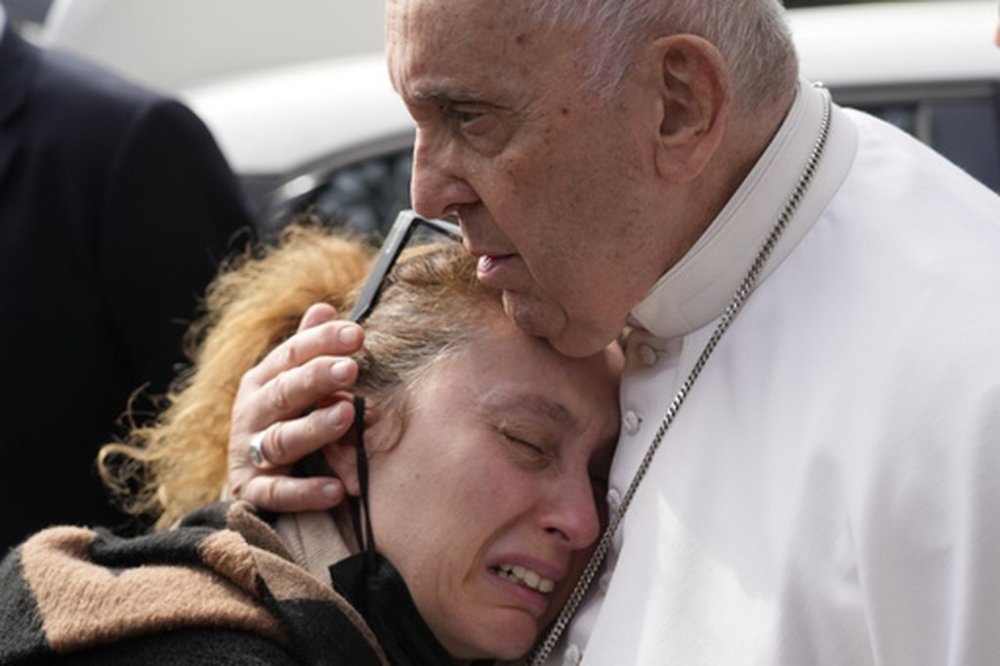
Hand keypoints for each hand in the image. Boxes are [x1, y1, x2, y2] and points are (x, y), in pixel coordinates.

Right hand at [227, 302, 363, 511]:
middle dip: (316, 378)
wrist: (251, 484)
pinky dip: (305, 492)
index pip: (292, 355)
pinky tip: (336, 489)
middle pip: (284, 392)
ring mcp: (251, 453)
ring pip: (281, 439)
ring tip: (347, 416)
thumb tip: (325, 308)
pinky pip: (278, 493)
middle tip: (350, 368)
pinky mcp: (254, 492)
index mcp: (264, 381)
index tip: (357, 334)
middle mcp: (253, 412)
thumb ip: (308, 350)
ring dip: (314, 428)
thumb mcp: (292, 384)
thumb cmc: (285, 421)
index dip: (322, 342)